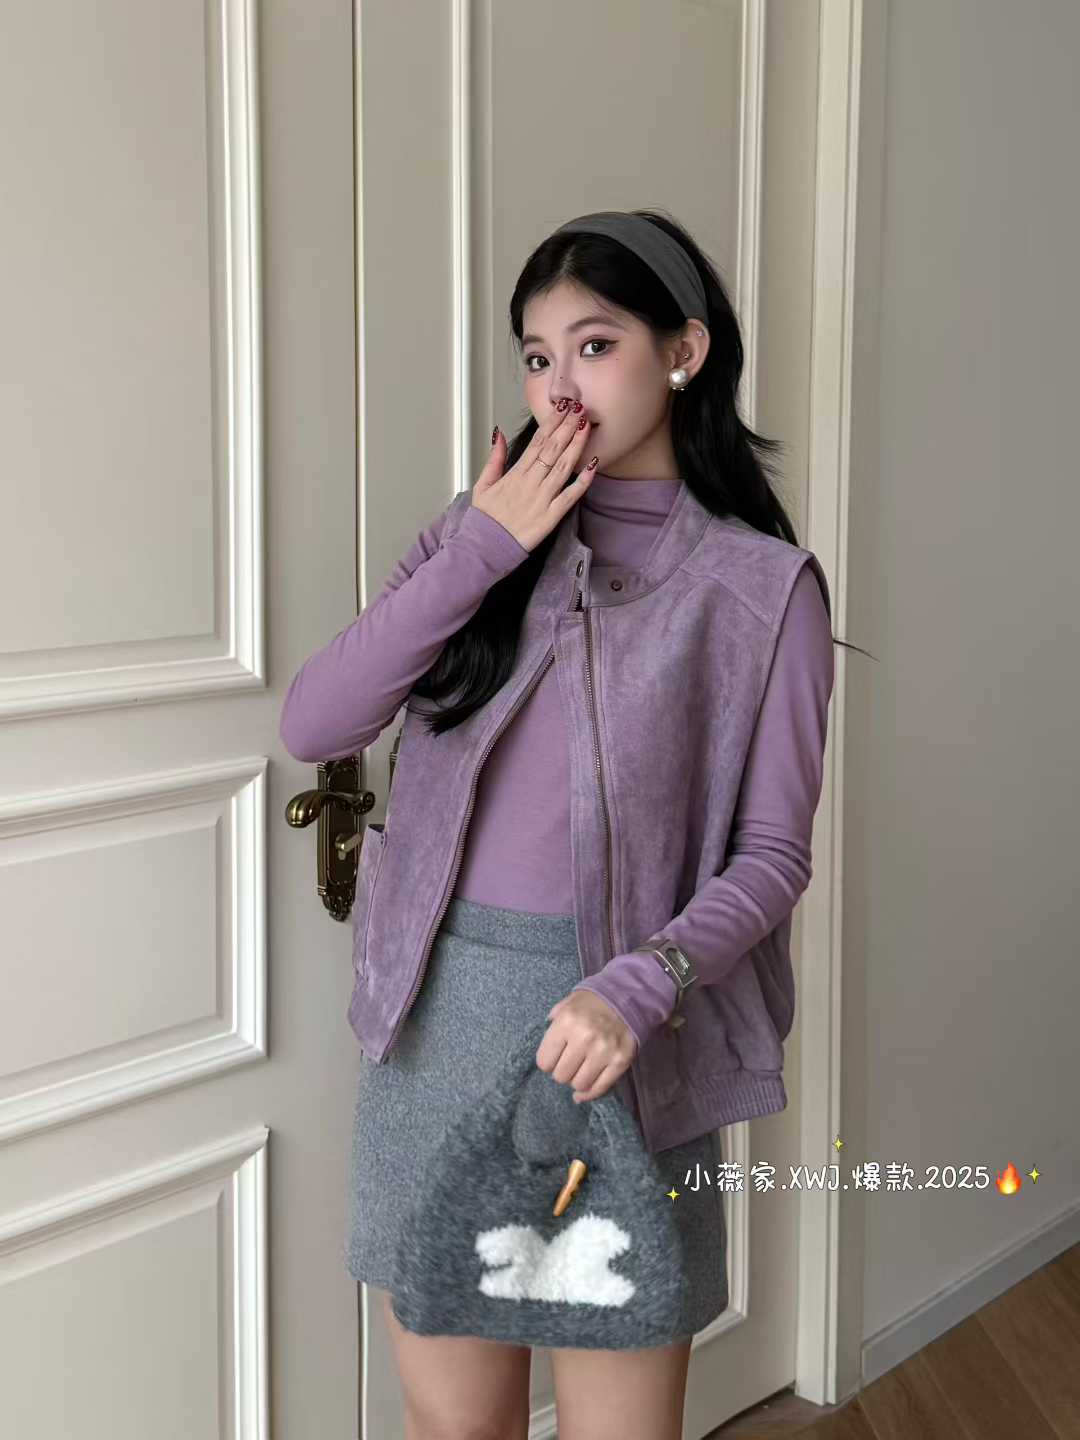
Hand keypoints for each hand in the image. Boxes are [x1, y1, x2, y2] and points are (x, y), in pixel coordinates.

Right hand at [472, 403, 597, 552]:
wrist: (483, 548)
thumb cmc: (484, 520)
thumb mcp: (482, 485)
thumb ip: (494, 458)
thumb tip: (498, 434)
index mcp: (515, 474)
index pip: (537, 441)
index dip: (552, 422)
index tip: (562, 406)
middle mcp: (530, 483)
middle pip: (553, 449)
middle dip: (567, 426)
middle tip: (580, 408)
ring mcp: (542, 499)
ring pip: (563, 467)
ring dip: (576, 445)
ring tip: (586, 426)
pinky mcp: (550, 517)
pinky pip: (570, 496)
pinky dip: (583, 481)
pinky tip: (593, 465)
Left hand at [535, 990, 638, 1103]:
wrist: (629, 996)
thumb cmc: (593, 1001)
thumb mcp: (568, 1003)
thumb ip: (553, 1022)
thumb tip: (547, 1045)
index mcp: (566, 1021)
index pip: (544, 1061)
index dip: (547, 1061)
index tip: (554, 1057)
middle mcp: (584, 1038)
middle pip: (561, 1076)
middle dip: (562, 1071)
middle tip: (569, 1062)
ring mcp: (604, 1051)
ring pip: (579, 1084)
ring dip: (577, 1080)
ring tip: (581, 1068)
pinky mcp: (620, 1061)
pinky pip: (600, 1088)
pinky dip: (590, 1092)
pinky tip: (585, 1088)